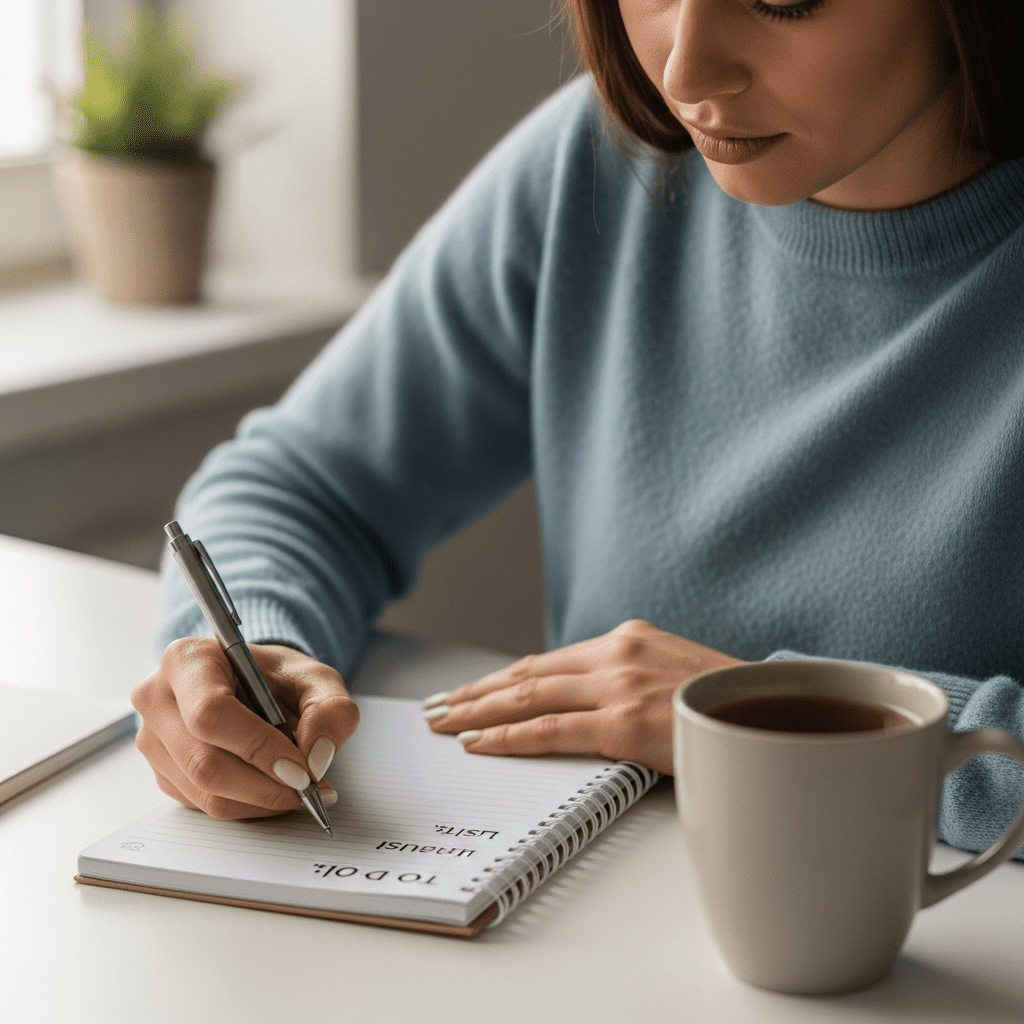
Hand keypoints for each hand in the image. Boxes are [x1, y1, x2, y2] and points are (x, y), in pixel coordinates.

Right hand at [132, 638, 358, 819]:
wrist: (254, 685)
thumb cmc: (277, 677)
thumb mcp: (317, 679)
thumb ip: (331, 710)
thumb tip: (317, 757)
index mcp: (187, 659)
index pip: (210, 713)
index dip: (258, 747)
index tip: (301, 769)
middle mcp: (157, 699)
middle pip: (203, 762)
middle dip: (265, 785)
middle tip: (309, 789)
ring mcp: (153, 741)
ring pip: (205, 793)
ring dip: (261, 801)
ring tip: (302, 790)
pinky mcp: (163, 774)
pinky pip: (204, 806)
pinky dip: (249, 806)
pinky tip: (275, 790)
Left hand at [424, 619, 745, 773]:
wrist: (774, 715)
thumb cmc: (726, 703)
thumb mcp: (673, 674)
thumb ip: (629, 679)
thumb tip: (588, 703)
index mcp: (627, 639)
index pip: (547, 661)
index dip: (502, 678)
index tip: (471, 690)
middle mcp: (616, 653)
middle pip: (527, 674)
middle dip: (476, 692)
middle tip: (437, 707)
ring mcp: (619, 686)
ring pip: (528, 696)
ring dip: (477, 710)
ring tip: (442, 723)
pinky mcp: (625, 722)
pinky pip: (551, 729)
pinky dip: (508, 736)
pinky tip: (478, 742)